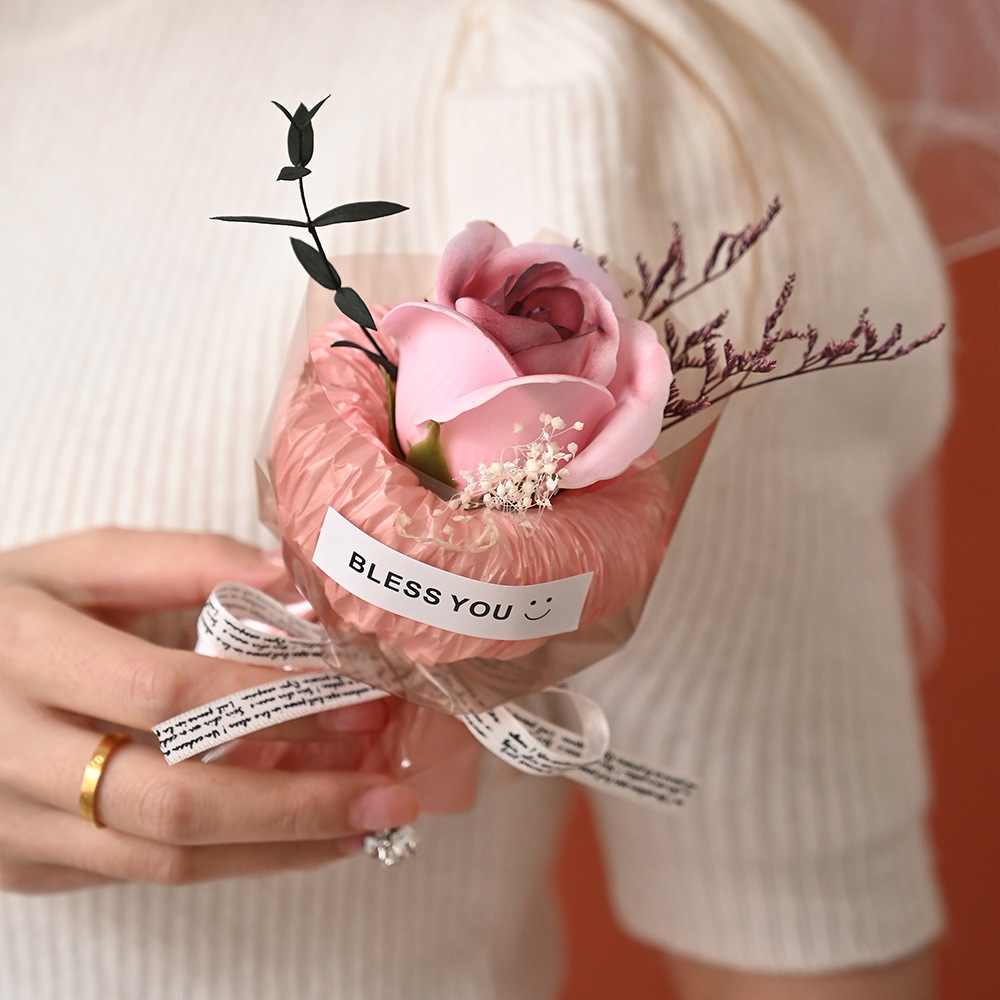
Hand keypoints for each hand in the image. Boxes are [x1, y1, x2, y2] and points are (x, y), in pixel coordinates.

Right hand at [0, 528, 418, 893]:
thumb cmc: (2, 609)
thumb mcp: (76, 560)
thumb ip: (182, 559)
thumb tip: (291, 577)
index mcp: (21, 654)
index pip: (166, 691)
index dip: (270, 699)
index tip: (359, 694)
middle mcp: (5, 754)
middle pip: (173, 800)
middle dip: (299, 803)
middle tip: (391, 790)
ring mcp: (9, 826)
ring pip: (165, 858)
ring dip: (283, 846)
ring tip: (368, 820)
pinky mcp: (24, 868)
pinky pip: (145, 874)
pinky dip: (236, 858)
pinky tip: (303, 835)